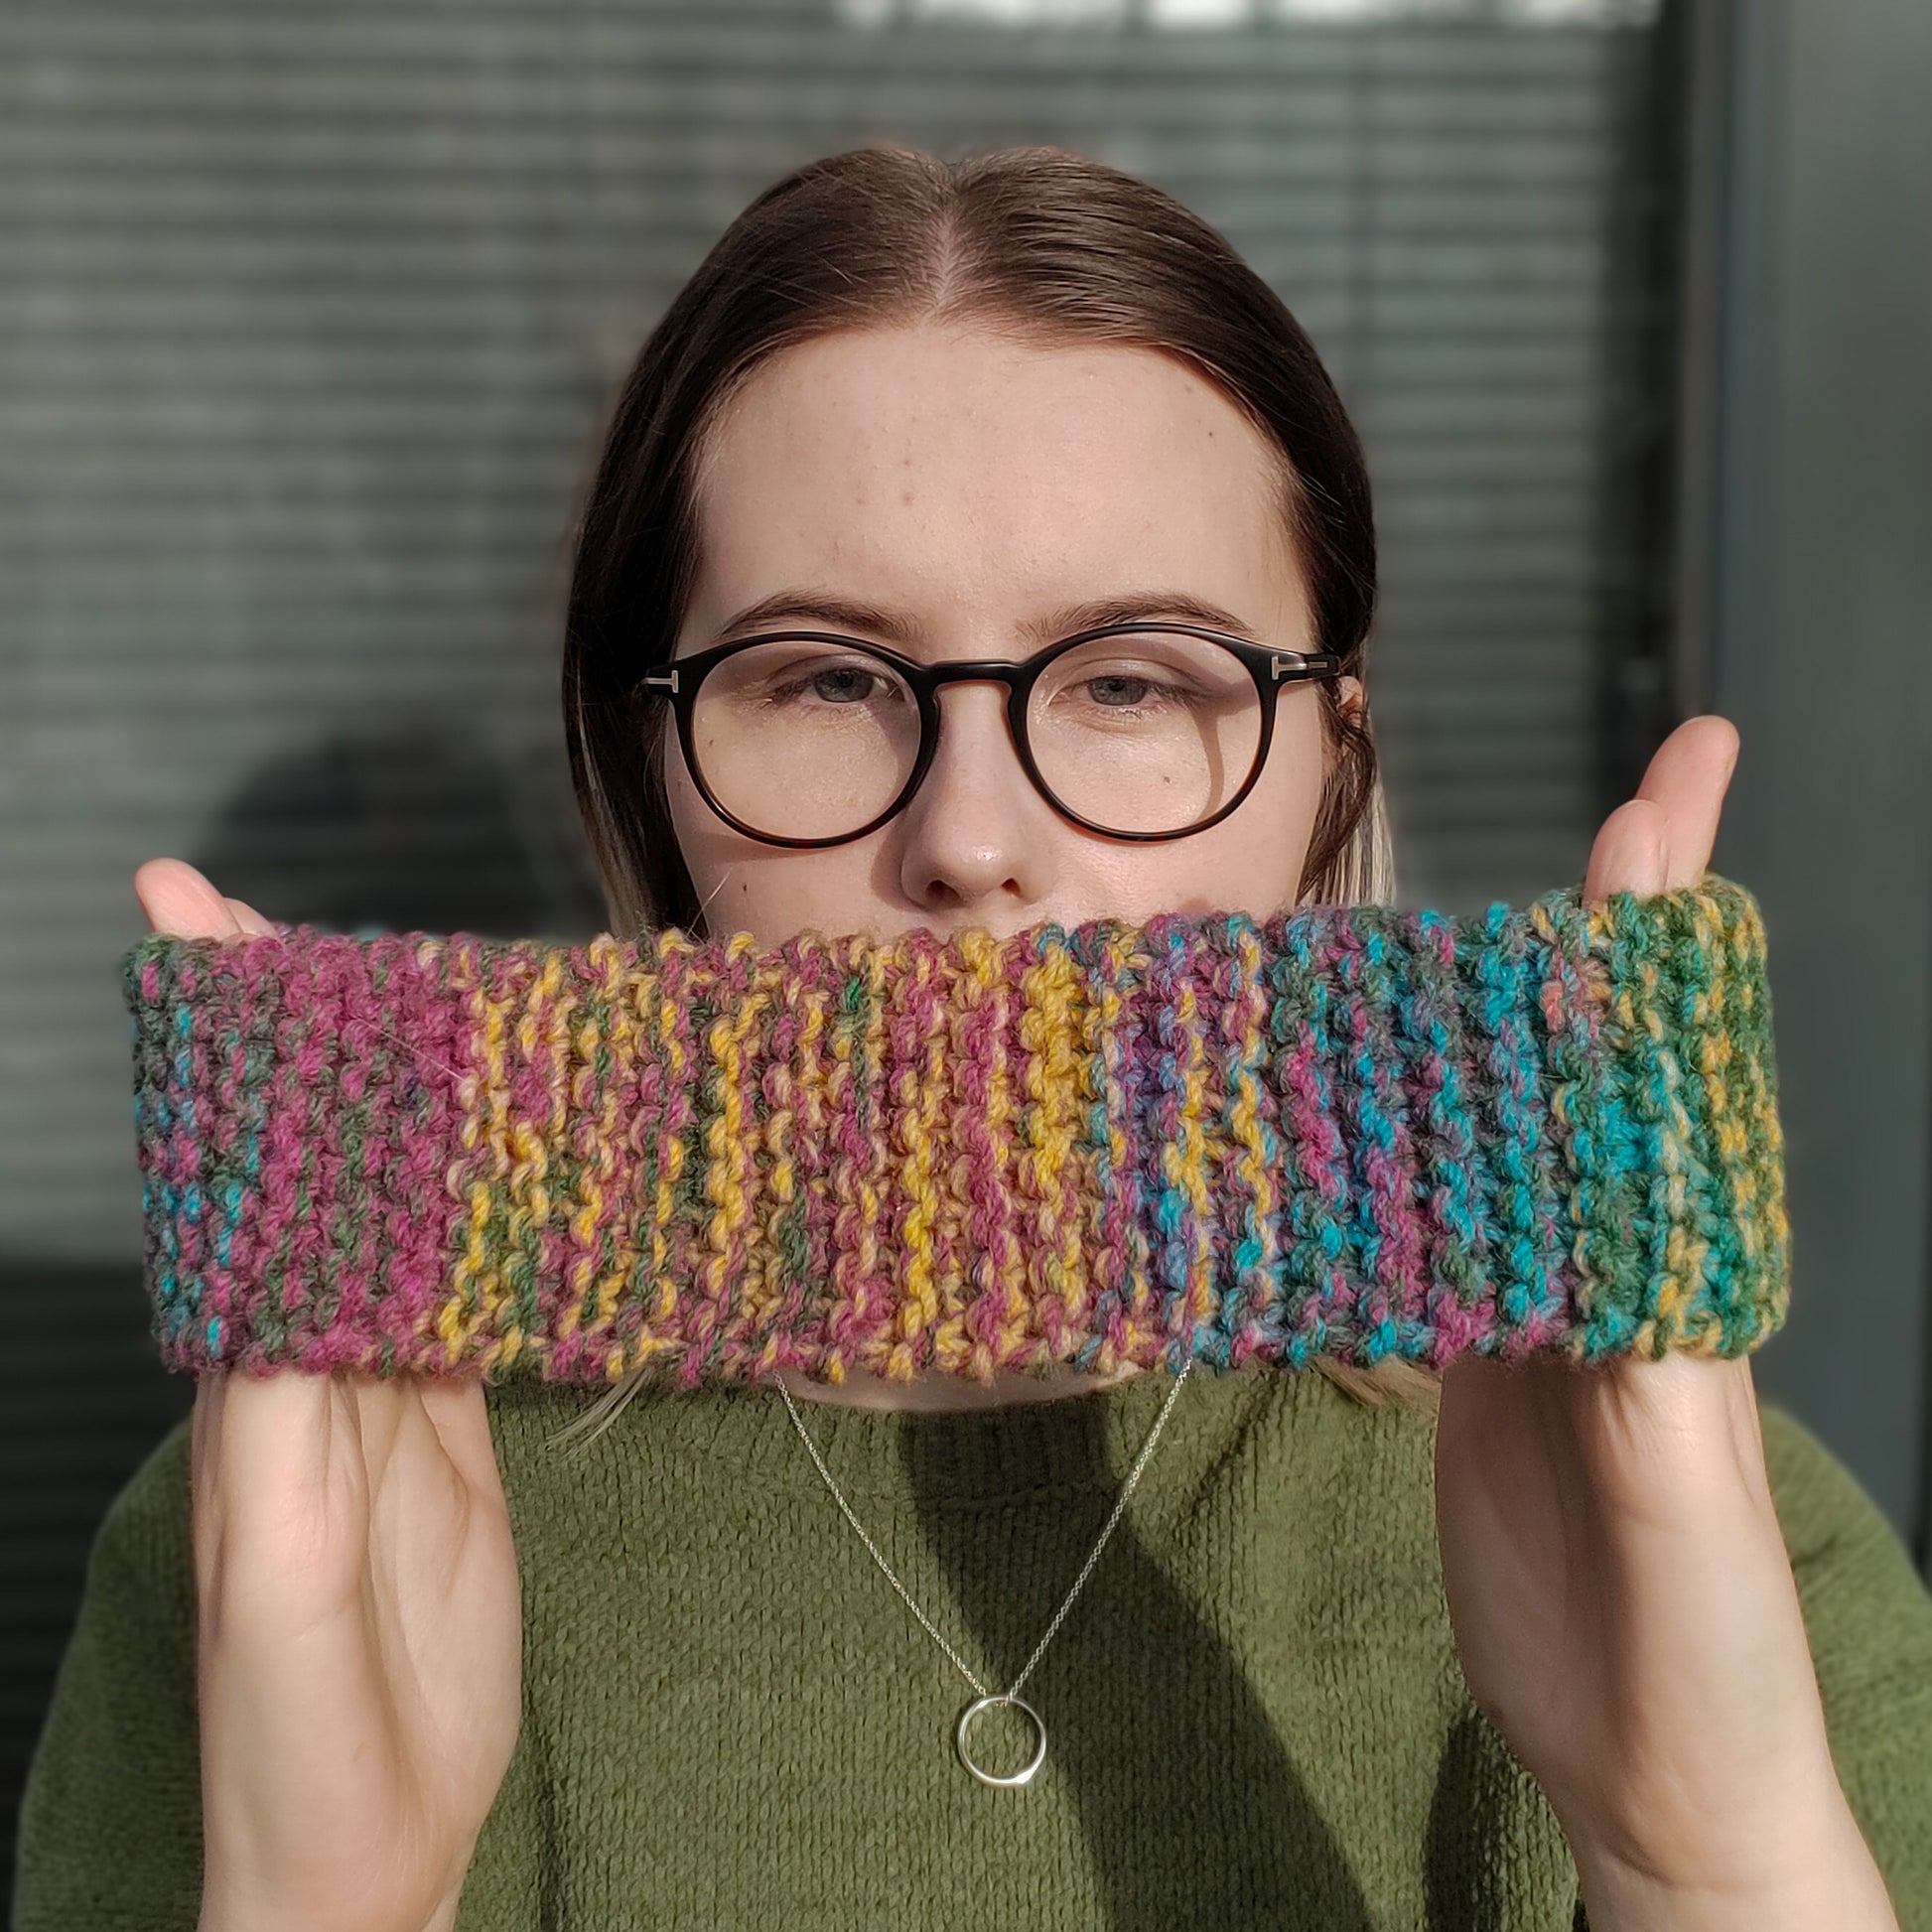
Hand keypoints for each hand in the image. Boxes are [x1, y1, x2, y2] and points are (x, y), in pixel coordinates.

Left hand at [138, 859, 524, 1931]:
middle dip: (297, 1052)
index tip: (193, 923)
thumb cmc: (299, 1728)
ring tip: (419, 1005)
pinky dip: (475, 1216)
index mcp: (245, 1388)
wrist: (364, 1845)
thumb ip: (290, 1417)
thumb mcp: (284, 1572)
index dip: (220, 1059)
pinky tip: (504, 1166)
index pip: (234, 1185)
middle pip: (307, 1178)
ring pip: (388, 1221)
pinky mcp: (448, 1434)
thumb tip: (298, 1263)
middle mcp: (306, 1368)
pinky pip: (458, 1297)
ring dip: (394, 1117)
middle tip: (289, 923)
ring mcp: (380, 1398)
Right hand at [1430, 721, 1896, 1930]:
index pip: (1667, 1071)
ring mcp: (1541, 1306)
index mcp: (1677, 1276)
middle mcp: (1612, 1265)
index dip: (1662, 932)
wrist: (1653, 1764)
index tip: (1668, 796)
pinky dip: (1402, 1154)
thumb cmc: (1698, 1646)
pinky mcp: (1478, 1362)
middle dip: (1610, 935)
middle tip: (1614, 808)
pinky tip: (1356, 1119)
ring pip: (1510, 1132)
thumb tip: (1605, 1235)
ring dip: (1491, 1029)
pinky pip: (1437, 1227)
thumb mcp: (1675, 1512)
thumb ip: (1642, 1380)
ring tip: (1440, 930)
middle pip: (1598, 1068)